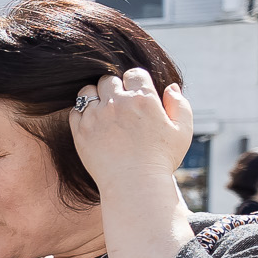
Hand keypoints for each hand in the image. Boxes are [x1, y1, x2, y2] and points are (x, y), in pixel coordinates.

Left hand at [71, 68, 191, 195]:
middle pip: (109, 80)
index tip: (136, 94)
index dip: (136, 82)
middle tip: (120, 104)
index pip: (134, 74)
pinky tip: (93, 123)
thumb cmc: (161, 159)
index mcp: (143, 99)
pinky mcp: (80, 131)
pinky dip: (82, 113)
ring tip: (104, 111)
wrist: (135, 184)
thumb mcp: (182, 131)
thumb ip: (179, 105)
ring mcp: (96, 116)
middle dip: (115, 88)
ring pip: (88, 91)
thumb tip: (170, 87)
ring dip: (95, 96)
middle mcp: (117, 103)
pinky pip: (75, 111)